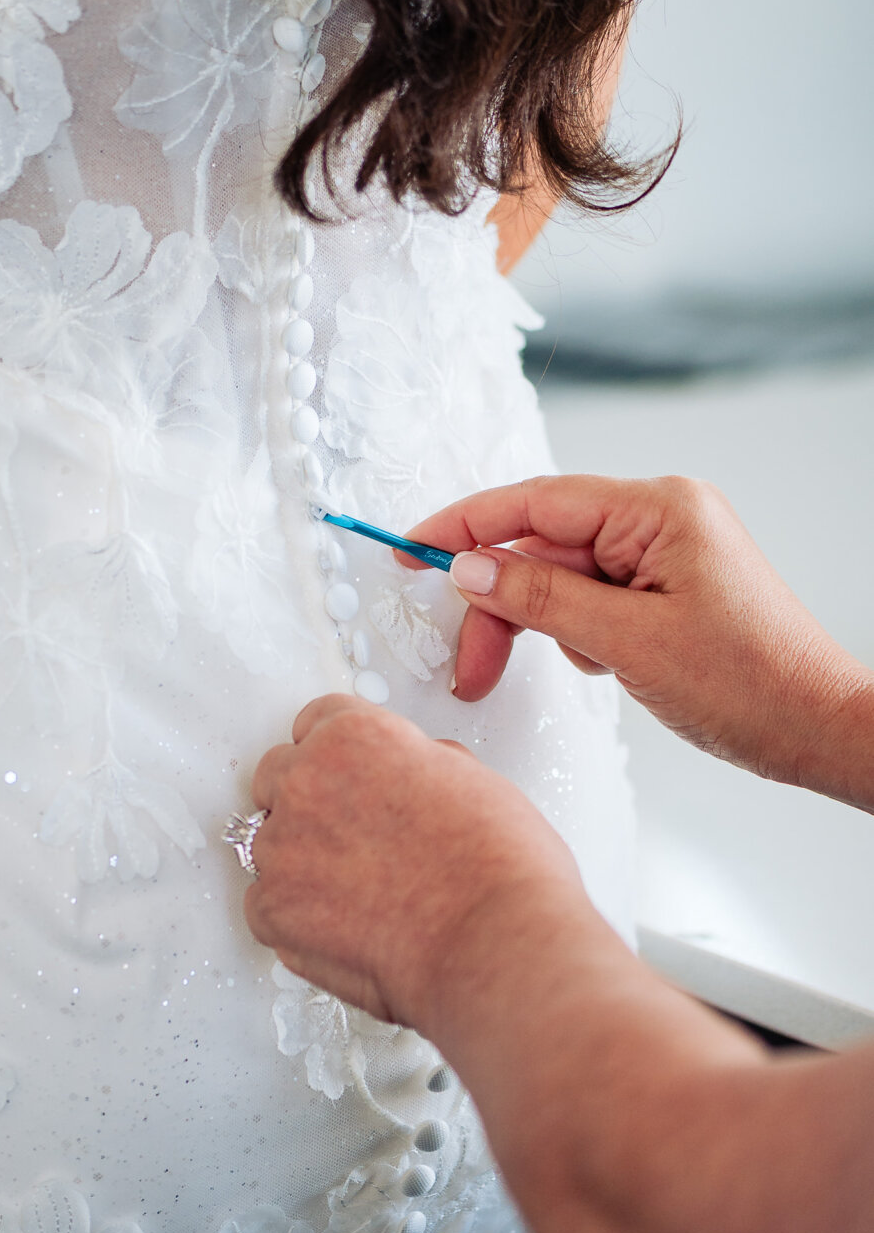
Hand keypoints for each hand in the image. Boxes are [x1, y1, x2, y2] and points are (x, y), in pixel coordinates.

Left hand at [245, 694, 582, 1033]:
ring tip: (359, 896)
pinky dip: (294, 920)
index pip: (315, 723)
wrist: (495, 940)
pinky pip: (263, 906)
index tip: (346, 779)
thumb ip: (415, 766)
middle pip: (278, 776)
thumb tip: (404, 778)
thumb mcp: (469, 778)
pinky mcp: (273, 908)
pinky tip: (344, 930)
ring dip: (300, 864)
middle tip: (353, 841)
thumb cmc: (500, 866)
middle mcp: (308, 780)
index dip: (335, 756)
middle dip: (308, 804)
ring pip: (268, 844)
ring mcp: (283, 845)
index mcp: (356, 736)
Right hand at [404, 475, 873, 806]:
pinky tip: (608, 667)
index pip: (534, 503)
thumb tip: (470, 567)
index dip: (465, 526)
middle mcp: (660, 518)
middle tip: (470, 665)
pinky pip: (592, 598)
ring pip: (563, 577)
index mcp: (658, 509)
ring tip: (579, 672)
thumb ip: (541, 598)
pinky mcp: (665, 588)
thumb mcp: (629, 642)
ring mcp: (664, 553)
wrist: (820, 729)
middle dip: (503, 605)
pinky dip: (579, 634)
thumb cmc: (754, 684)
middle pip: (542, 546)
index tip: (411, 548)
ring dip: (545, 626)